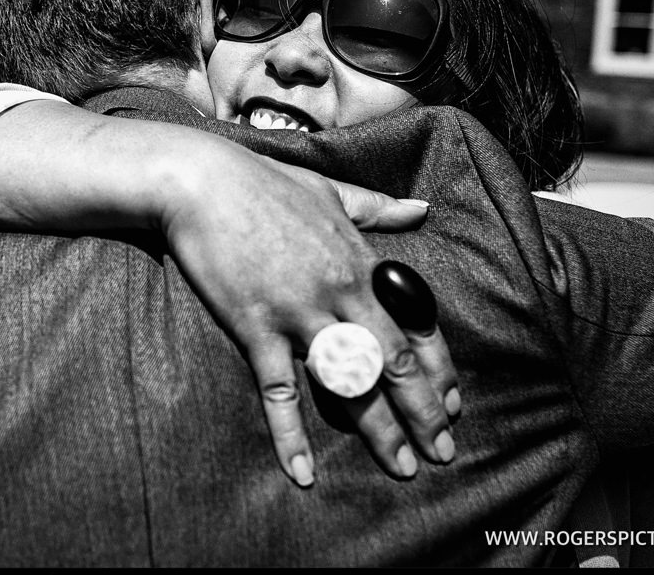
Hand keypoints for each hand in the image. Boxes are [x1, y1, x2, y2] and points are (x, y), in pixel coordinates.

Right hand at [159, 149, 457, 485]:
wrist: (201, 181)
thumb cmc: (264, 182)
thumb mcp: (329, 189)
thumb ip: (377, 208)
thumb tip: (422, 208)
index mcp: (360, 262)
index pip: (415, 324)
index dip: (438, 368)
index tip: (452, 403)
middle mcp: (339, 292)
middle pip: (394, 363)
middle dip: (424, 412)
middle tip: (443, 452)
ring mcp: (299, 312)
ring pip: (350, 383)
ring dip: (379, 430)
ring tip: (401, 467)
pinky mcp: (257, 327)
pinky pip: (280, 390)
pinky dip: (291, 434)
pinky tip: (303, 472)